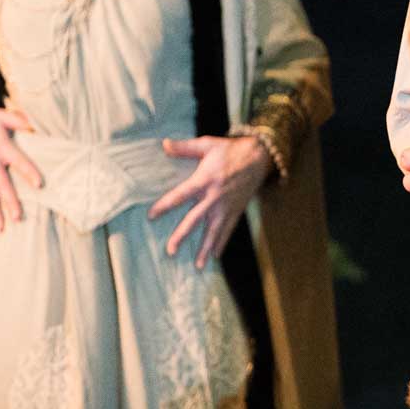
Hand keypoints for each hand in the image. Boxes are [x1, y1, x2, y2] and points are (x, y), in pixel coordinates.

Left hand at [148, 136, 271, 268]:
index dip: (165, 205)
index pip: (181, 195)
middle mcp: (214, 197)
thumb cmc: (230, 150)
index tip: (151, 215)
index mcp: (205, 180)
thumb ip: (185, 147)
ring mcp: (226, 206)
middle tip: (171, 250)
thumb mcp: (207, 144)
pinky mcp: (236, 211)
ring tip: (197, 265)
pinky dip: (222, 243)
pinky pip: (228, 230)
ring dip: (205, 248)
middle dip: (182, 235)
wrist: (259, 158)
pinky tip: (215, 257)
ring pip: (213, 231)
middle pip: (195, 219)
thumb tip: (164, 143)